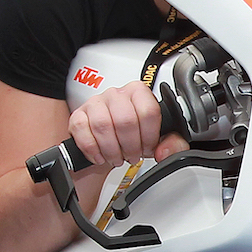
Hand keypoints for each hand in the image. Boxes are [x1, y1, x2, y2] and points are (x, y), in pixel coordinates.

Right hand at [69, 80, 184, 167]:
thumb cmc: (134, 138)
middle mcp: (117, 94)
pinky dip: (92, 148)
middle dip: (130, 146)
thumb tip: (164, 150)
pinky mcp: (78, 115)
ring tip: (117, 157)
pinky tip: (100, 156)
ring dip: (112, 149)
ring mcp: (95, 103)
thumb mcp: (159, 140)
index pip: (148, 111)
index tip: (148, 148)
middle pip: (126, 120)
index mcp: (139, 93)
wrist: (112, 144)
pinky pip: (82, 130)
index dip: (149, 136)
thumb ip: (172, 144)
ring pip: (103, 125)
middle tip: (132, 156)